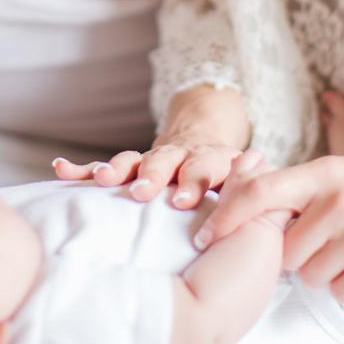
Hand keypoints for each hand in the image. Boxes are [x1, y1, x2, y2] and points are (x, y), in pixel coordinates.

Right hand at [54, 84, 250, 208]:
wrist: (208, 136)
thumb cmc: (233, 176)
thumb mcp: (253, 178)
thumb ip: (260, 190)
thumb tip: (282, 206)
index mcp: (214, 160)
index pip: (206, 168)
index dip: (195, 182)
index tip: (183, 201)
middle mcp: (182, 156)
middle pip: (167, 162)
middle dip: (153, 176)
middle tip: (141, 193)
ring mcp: (155, 158)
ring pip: (135, 160)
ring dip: (118, 169)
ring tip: (102, 179)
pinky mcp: (133, 164)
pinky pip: (106, 164)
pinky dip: (83, 167)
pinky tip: (61, 169)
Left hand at [191, 147, 343, 300]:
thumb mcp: (341, 168)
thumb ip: (297, 187)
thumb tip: (241, 203)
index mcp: (323, 172)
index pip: (258, 194)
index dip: (224, 217)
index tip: (202, 236)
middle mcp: (339, 201)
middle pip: (283, 252)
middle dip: (294, 256)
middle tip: (321, 242)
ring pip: (309, 276)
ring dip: (321, 271)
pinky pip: (339, 291)